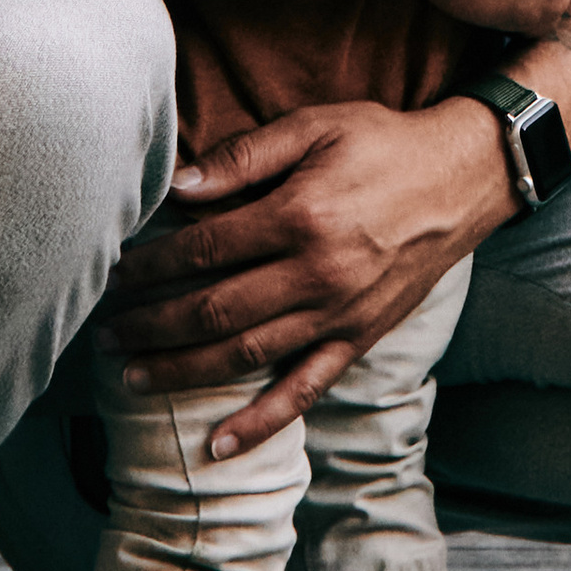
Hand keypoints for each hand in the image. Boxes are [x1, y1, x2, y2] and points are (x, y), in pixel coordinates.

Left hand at [101, 92, 516, 450]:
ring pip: (245, 356)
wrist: (464, 177)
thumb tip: (179, 187)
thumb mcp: (315, 124)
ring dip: (182, 372)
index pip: (203, 251)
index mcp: (300, 215)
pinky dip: (260, 423)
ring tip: (133, 378)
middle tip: (105, 333)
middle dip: (150, 326)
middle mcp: (316, 274)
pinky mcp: (359, 339)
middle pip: (212, 311)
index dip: (150, 267)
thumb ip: (245, 155)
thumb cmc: (383, 142)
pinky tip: (218, 446)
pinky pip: (303, 390)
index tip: (114, 274)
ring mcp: (338, 315)